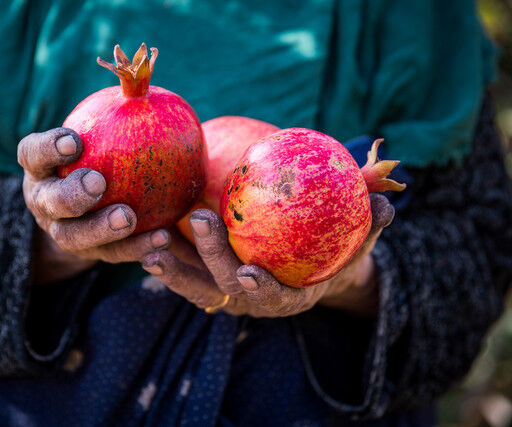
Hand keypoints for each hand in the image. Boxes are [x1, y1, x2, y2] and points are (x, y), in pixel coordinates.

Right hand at [18, 128, 170, 283]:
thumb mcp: (98, 138)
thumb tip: (143, 85)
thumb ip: (113, 118)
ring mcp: (64, 232)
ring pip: (74, 236)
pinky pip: (113, 255)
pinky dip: (137, 249)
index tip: (74, 140)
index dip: (48, 148)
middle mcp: (44, 202)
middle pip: (49, 202)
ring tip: (128, 217)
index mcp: (41, 169)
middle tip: (98, 183)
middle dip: (71, 194)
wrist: (86, 210)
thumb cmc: (99, 158)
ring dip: (101, 229)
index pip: (33, 154)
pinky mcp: (90, 255)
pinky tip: (163, 238)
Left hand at [141, 194, 393, 317]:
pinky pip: (184, 270)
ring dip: (173, 267)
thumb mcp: (358, 237)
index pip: (275, 299)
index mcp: (291, 297)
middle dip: (210, 258)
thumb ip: (371, 223)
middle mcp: (255, 300)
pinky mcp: (208, 279)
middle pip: (227, 287)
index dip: (263, 290)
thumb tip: (389, 203)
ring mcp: (228, 292)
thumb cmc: (335, 249)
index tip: (250, 272)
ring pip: (196, 286)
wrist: (310, 263)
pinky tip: (150, 232)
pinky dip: (168, 255)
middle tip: (198, 219)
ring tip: (152, 242)